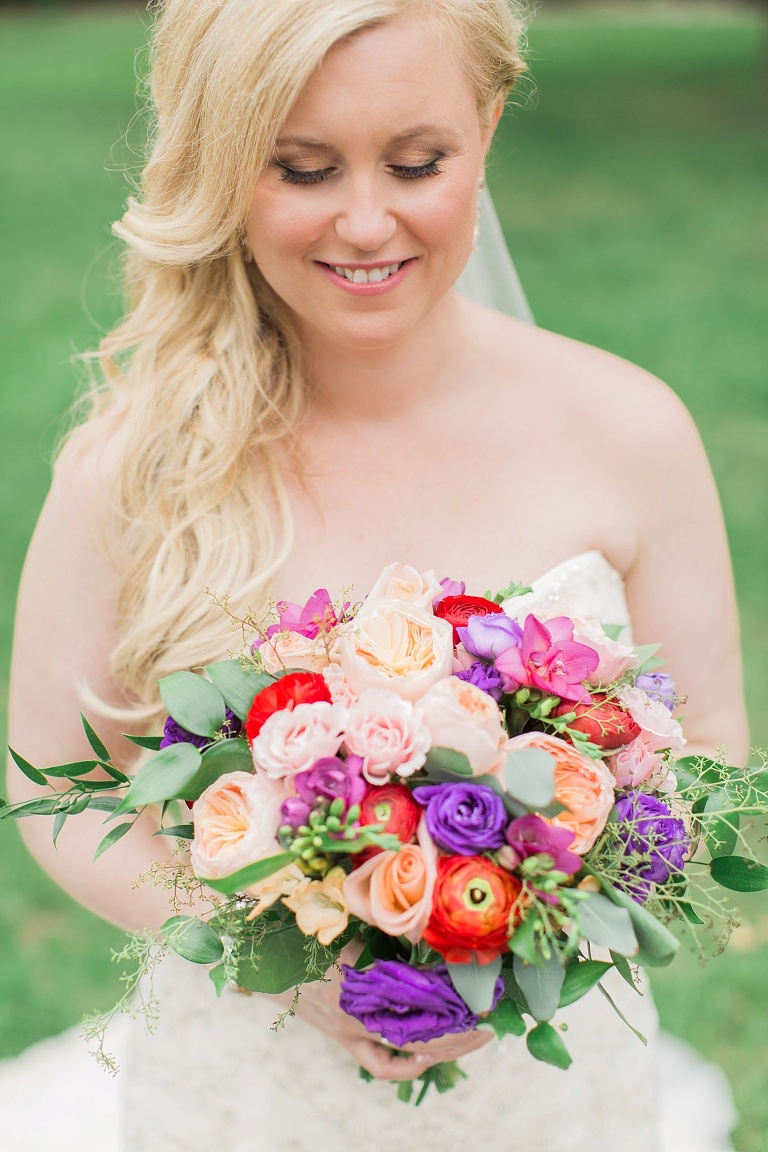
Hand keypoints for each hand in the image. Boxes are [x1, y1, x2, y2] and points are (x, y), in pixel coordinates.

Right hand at [267, 939, 492, 1081]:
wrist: (261, 956)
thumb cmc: (304, 931)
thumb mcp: (345, 922)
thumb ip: (382, 926)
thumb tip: (424, 921)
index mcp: (360, 986)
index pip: (420, 1006)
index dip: (454, 1008)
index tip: (481, 999)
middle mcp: (357, 1017)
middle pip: (420, 1039)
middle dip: (459, 1036)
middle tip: (488, 1025)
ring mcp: (350, 1032)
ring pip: (404, 1055)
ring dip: (439, 1050)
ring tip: (469, 1037)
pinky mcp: (344, 1037)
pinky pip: (378, 1062)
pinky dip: (405, 1063)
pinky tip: (425, 1056)